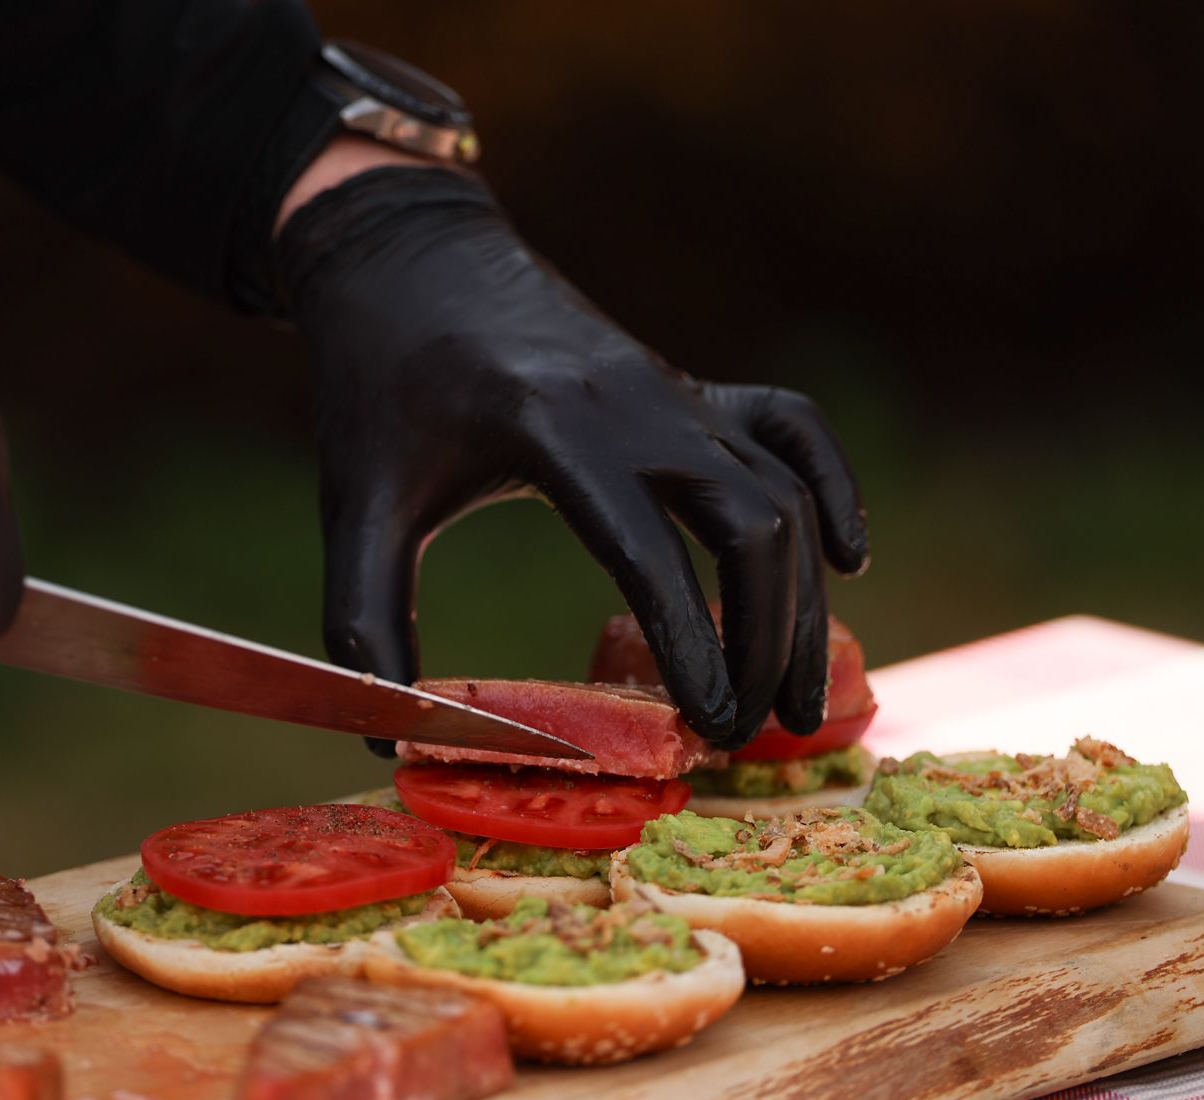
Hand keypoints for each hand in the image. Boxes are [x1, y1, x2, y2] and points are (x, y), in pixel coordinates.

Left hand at [276, 166, 866, 751]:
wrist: (410, 258)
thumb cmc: (380, 385)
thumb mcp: (356, 502)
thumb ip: (363, 619)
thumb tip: (385, 736)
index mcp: (553, 430)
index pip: (650, 553)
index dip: (692, 646)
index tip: (709, 724)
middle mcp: (636, 405)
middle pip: (752, 524)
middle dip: (768, 638)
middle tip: (749, 734)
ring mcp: (674, 389)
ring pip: (783, 492)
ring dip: (801, 598)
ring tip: (795, 702)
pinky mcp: (687, 385)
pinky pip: (791, 428)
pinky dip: (832, 488)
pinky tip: (847, 558)